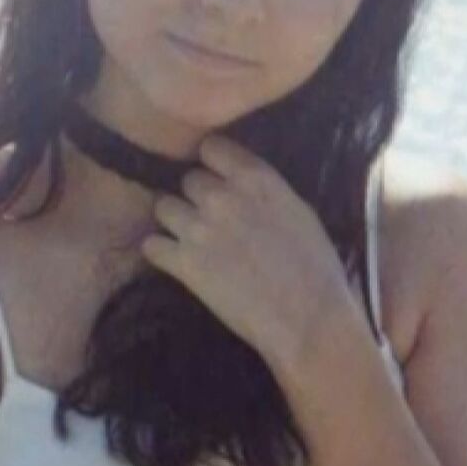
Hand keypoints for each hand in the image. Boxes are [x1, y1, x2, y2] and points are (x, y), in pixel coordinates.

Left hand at [139, 134, 365, 385]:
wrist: (307, 317)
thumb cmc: (316, 267)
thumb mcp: (298, 210)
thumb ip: (263, 190)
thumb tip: (242, 183)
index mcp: (255, 178)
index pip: (211, 147)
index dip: (212, 164)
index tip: (217, 178)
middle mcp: (220, 196)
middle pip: (188, 180)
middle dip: (197, 197)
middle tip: (211, 218)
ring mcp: (197, 228)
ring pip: (163, 207)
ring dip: (175, 221)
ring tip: (191, 239)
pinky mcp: (183, 263)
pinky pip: (151, 245)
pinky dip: (159, 251)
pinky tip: (175, 260)